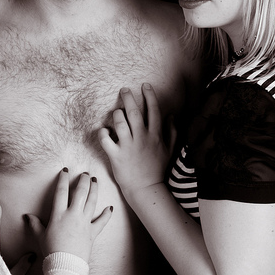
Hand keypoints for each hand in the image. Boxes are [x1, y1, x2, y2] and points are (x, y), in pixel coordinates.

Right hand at [24, 168, 111, 262]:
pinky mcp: (92, 232)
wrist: (65, 265)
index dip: (63, 179)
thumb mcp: (40, 236)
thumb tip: (27, 216)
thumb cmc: (51, 250)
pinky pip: (101, 222)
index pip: (61, 192)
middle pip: (80, 193)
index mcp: (59, 214)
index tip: (66, 170)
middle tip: (86, 173)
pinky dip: (107, 214)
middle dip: (83, 181)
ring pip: (91, 202)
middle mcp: (73, 215)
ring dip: (94, 190)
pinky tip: (110, 207)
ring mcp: (84, 223)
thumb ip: (35, 224)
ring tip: (95, 181)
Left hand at [98, 84, 172, 199]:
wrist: (147, 189)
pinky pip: (106, 139)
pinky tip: (103, 131)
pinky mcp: (116, 155)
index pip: (153, 111)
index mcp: (155, 135)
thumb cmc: (158, 169)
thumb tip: (172, 115)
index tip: (145, 85)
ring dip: (116, 114)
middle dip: (129, 98)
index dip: (149, 96)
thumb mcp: (170, 150)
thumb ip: (171, 132)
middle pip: (134, 112)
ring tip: (116, 112)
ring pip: (119, 122)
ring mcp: (128, 146)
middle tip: (124, 90)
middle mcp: (142, 138)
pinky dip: (102, 132)